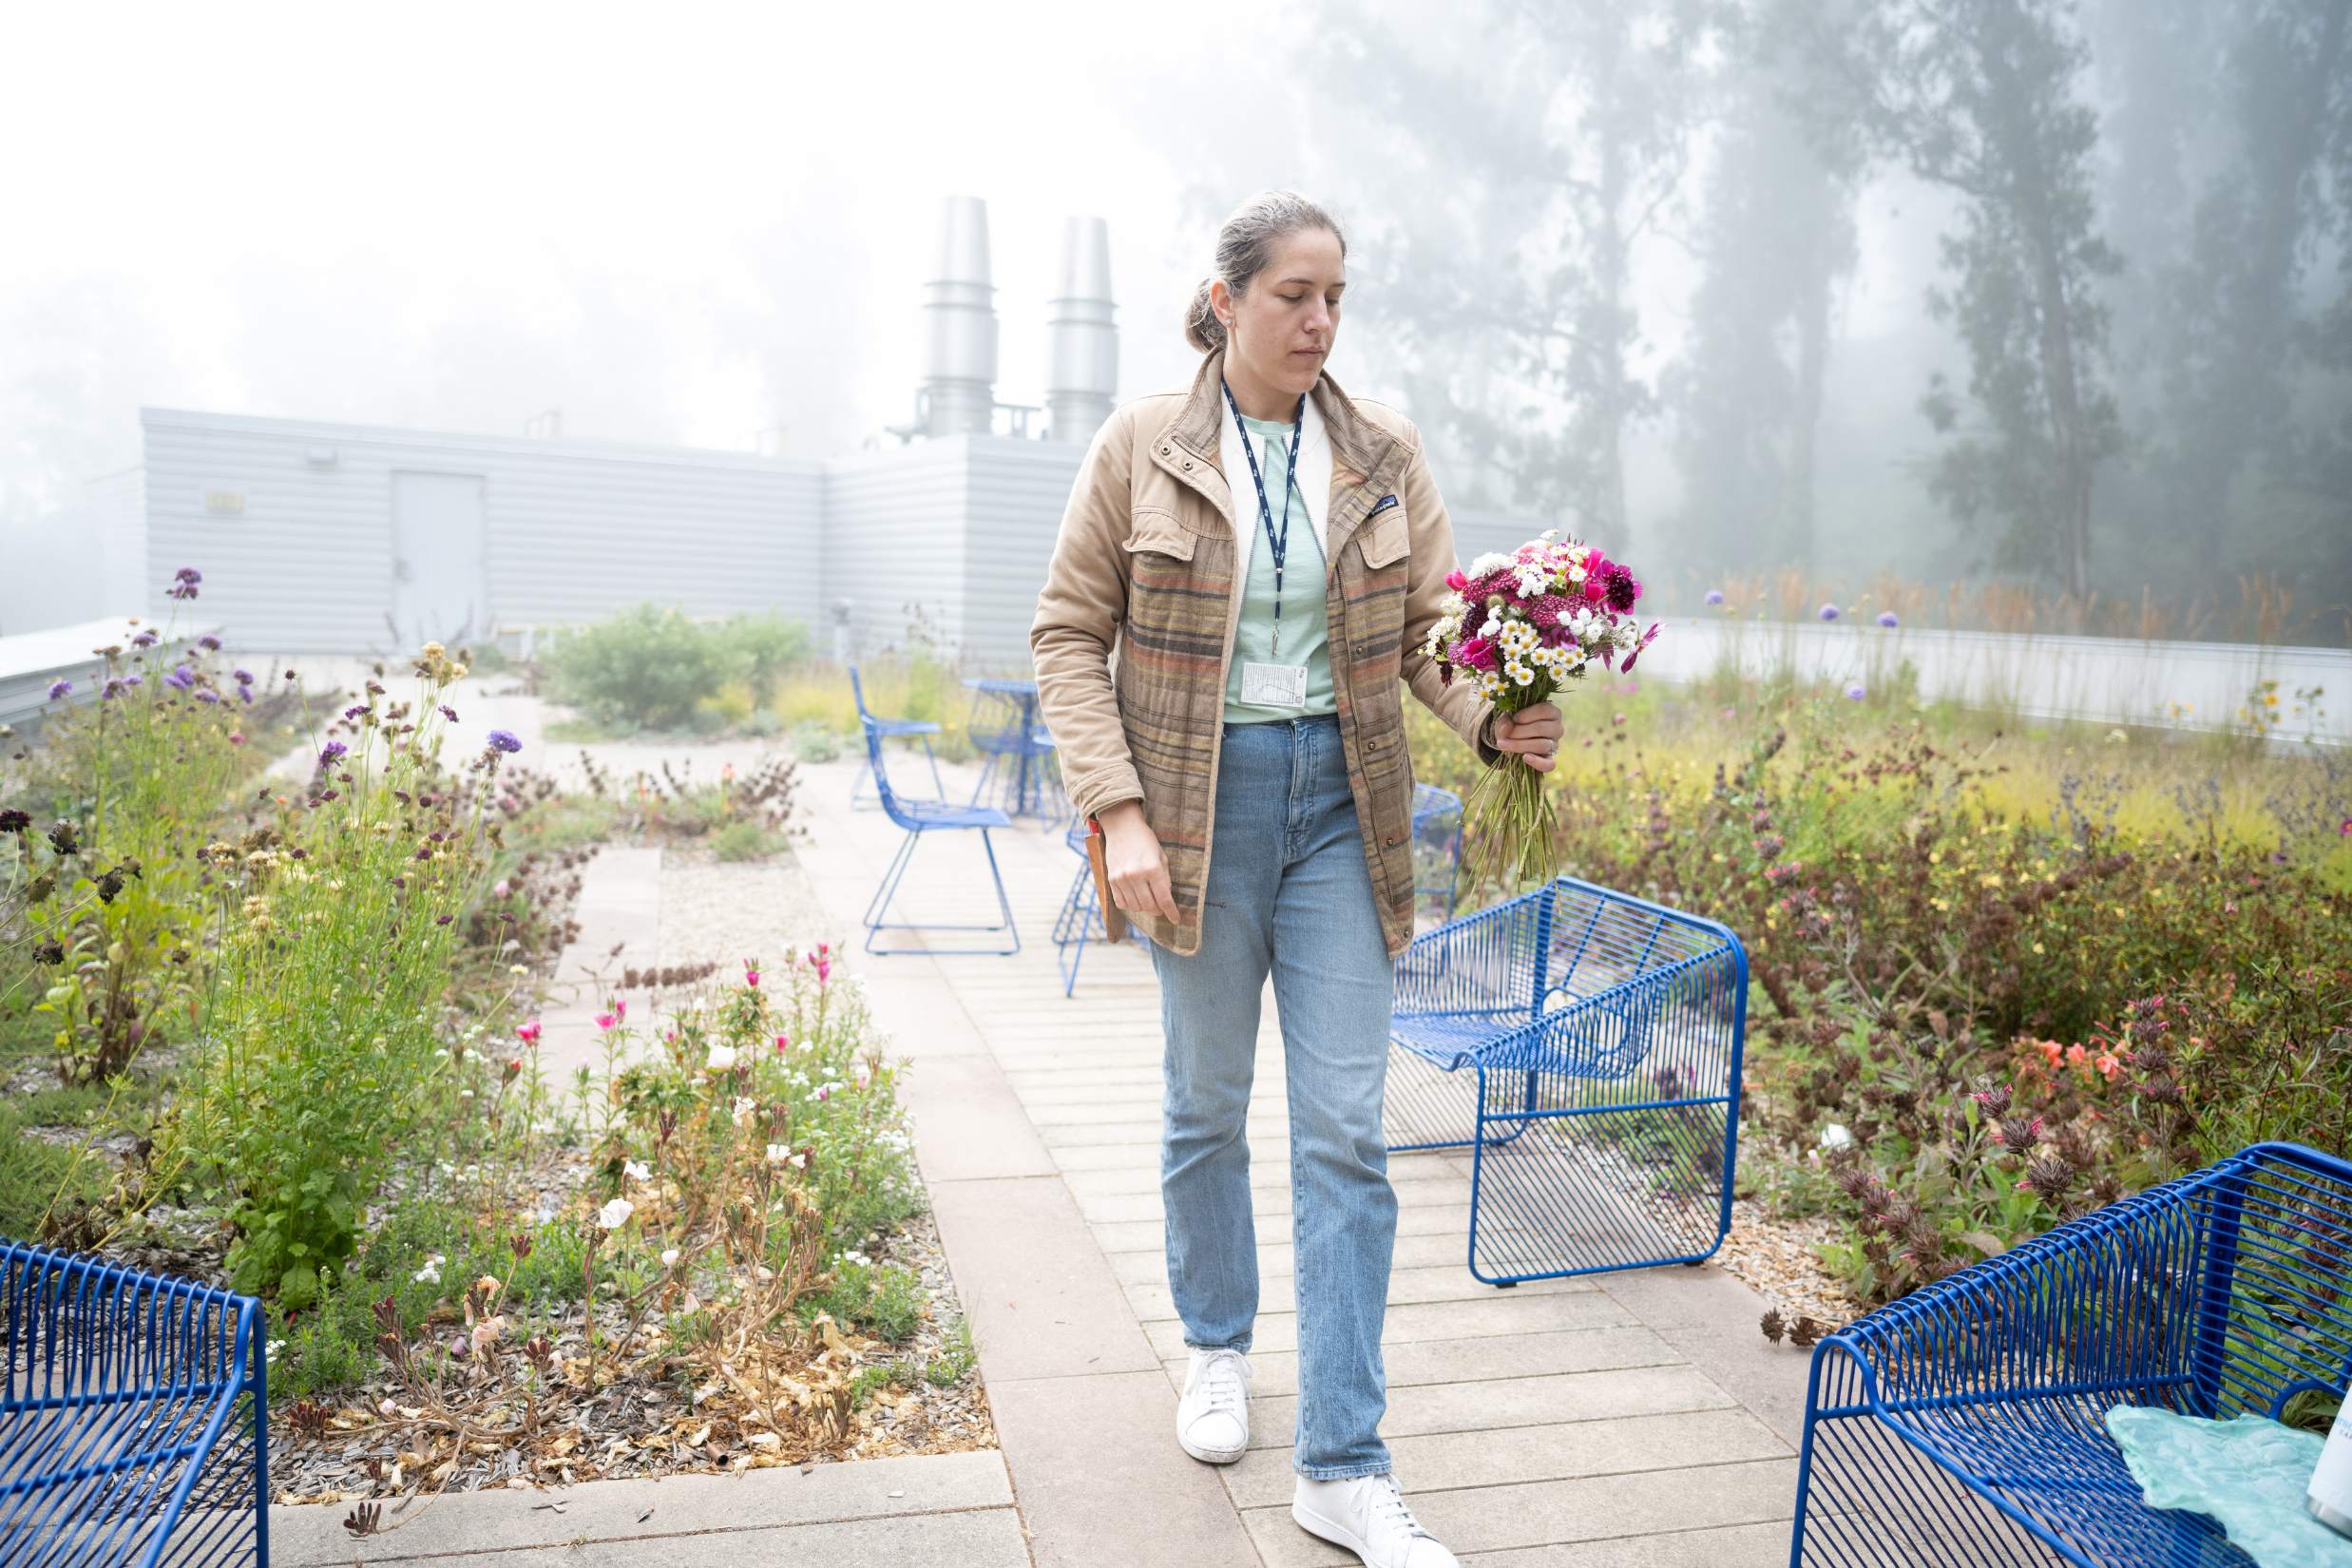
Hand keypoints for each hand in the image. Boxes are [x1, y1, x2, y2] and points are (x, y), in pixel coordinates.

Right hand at [1097, 800, 1179, 922]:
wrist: (1123, 827)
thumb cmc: (1146, 841)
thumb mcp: (1162, 857)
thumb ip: (1165, 880)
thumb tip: (1165, 901)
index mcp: (1153, 869)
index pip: (1164, 899)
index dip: (1171, 912)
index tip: (1176, 920)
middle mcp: (1136, 875)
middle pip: (1150, 906)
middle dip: (1158, 911)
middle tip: (1161, 908)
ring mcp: (1122, 879)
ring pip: (1135, 907)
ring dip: (1144, 908)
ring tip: (1148, 900)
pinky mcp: (1111, 880)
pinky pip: (1121, 902)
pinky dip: (1130, 905)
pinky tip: (1135, 898)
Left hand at [1491, 702, 1562, 772]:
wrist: (1513, 741)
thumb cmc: (1514, 725)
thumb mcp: (1507, 719)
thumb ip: (1505, 721)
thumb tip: (1506, 727)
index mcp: (1551, 712)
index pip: (1544, 710)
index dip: (1526, 715)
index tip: (1513, 719)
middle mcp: (1557, 728)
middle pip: (1541, 728)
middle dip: (1518, 732)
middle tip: (1505, 735)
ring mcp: (1554, 745)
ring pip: (1542, 745)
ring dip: (1519, 745)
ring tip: (1504, 745)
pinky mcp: (1550, 760)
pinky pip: (1549, 765)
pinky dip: (1537, 762)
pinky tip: (1525, 758)